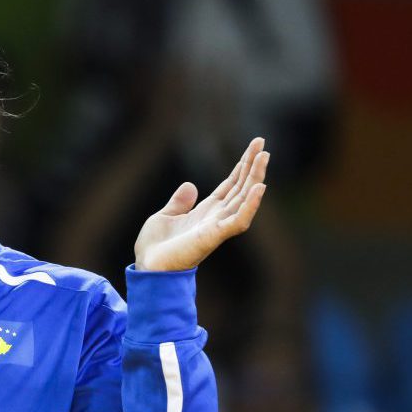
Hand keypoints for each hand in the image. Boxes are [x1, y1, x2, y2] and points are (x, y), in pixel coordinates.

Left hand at [133, 137, 268, 271]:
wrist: (147, 267)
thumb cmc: (155, 248)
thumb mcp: (164, 216)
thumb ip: (179, 202)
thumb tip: (190, 185)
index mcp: (206, 212)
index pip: (230, 186)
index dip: (241, 167)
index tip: (253, 148)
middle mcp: (216, 218)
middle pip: (240, 188)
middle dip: (252, 166)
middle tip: (262, 143)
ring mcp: (217, 227)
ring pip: (243, 199)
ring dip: (255, 178)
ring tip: (264, 157)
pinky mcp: (214, 236)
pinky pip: (238, 220)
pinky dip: (250, 205)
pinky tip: (259, 188)